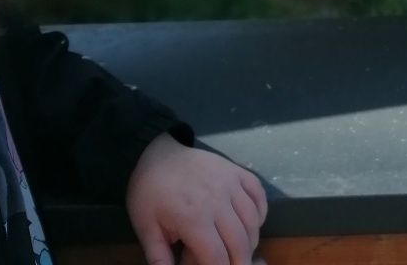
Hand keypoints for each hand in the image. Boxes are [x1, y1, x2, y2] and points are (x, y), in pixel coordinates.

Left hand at [127, 132, 268, 264]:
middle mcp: (217, 200)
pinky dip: (260, 212)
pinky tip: (250, 223)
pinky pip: (258, 194)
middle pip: (240, 243)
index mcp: (193, 218)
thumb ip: (159, 258)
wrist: (158, 152)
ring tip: (240, 249)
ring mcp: (230, 183)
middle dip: (239, 262)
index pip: (217, 257)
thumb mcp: (146, 228)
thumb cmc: (149, 192)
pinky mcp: (237, 171)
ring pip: (253, 221)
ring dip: (251, 241)